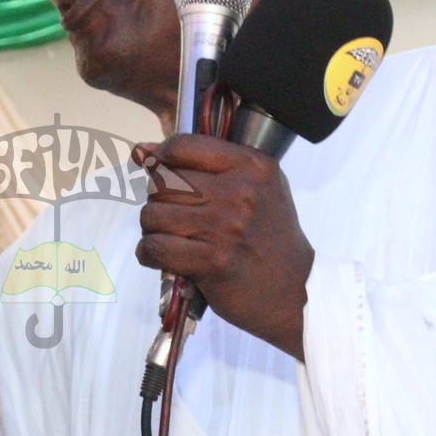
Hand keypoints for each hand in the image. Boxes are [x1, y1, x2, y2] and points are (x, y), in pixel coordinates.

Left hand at [134, 135, 313, 359]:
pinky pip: (155, 247)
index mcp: (252, 166)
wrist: (295, 289)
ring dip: (152, 229)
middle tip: (172, 216)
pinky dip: (149, 254)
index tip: (162, 175)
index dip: (161, 160)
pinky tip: (162, 257)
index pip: (183, 146)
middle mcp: (240, 191)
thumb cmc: (269, 235)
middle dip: (157, 200)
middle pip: (163, 181)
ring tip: (170, 238)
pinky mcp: (212, 260)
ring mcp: (225, 226)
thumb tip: (141, 151)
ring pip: (153, 214)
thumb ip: (203, 165)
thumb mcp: (255, 188)